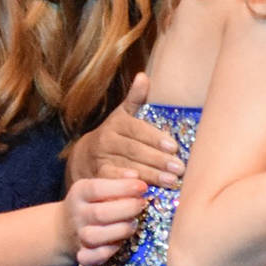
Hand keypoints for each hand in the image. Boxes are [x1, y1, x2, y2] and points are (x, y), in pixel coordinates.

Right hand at [62, 174, 149, 265]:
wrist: (66, 228)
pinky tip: (120, 243)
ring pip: (95, 236)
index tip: (143, 187)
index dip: (122, 188)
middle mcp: (76, 214)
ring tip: (134, 223)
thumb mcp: (100, 186)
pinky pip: (93, 257)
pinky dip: (108, 252)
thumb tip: (135, 175)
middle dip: (127, 209)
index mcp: (79, 193)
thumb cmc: (93, 202)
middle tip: (142, 204)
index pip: (97, 188)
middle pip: (99, 214)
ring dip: (120, 230)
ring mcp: (78, 235)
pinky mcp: (81, 254)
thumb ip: (118, 179)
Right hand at [70, 73, 184, 188]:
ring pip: (128, 167)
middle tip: (179, 168)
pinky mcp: (98, 177)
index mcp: (117, 123)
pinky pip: (113, 181)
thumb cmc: (116, 134)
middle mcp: (106, 140)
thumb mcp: (124, 114)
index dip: (155, 138)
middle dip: (158, 160)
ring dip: (150, 175)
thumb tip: (143, 76)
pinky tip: (141, 189)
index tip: (174, 147)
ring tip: (171, 181)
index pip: (137, 130)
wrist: (86, 155)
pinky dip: (125, 185)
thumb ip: (135, 99)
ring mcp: (101, 159)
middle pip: (135, 150)